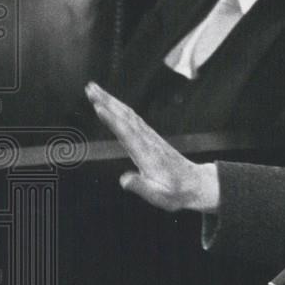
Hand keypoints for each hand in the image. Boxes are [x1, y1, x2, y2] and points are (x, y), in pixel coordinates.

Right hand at [86, 82, 219, 212]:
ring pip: (128, 115)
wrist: (195, 184)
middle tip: (89, 88)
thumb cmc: (176, 192)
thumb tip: (123, 181)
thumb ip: (141, 187)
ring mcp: (149, 137)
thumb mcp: (160, 196)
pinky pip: (133, 118)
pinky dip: (120, 108)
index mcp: (147, 155)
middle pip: (125, 118)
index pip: (127, 134)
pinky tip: (111, 102)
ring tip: (94, 89)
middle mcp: (148, 142)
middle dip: (107, 102)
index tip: (98, 107)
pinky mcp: (150, 137)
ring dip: (111, 100)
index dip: (113, 121)